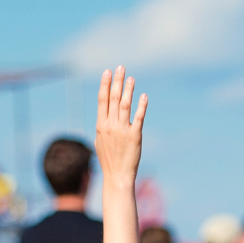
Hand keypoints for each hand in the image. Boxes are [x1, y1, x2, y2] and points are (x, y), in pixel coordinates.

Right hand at [94, 67, 145, 188]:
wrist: (117, 175)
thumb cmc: (109, 159)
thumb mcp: (100, 141)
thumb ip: (103, 126)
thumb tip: (104, 114)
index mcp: (100, 125)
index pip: (102, 100)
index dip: (105, 85)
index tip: (108, 72)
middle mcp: (110, 125)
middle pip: (114, 99)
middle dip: (117, 81)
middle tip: (121, 67)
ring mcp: (122, 130)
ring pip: (125, 105)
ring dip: (129, 90)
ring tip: (132, 78)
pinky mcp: (135, 135)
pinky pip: (138, 117)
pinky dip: (141, 106)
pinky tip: (143, 96)